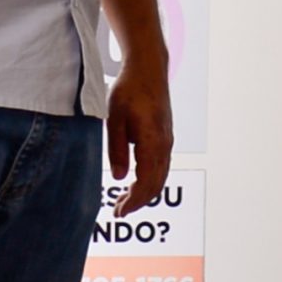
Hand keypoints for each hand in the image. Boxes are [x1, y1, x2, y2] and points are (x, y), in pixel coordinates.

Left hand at [107, 52, 173, 215]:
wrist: (148, 69)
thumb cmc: (129, 90)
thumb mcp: (114, 119)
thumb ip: (117, 149)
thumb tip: (119, 177)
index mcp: (153, 142)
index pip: (146, 182)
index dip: (133, 200)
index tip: (119, 212)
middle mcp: (165, 145)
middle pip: (156, 183)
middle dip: (139, 201)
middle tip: (119, 211)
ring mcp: (167, 141)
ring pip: (160, 176)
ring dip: (145, 192)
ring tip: (125, 200)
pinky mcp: (165, 137)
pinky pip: (161, 165)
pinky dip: (150, 179)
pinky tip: (137, 181)